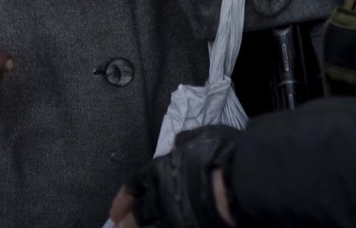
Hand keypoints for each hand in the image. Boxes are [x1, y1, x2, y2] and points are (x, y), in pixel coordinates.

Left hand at [106, 126, 237, 226]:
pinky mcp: (188, 227)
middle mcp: (162, 195)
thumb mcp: (202, 137)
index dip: (123, 199)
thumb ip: (186, 141)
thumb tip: (176, 143)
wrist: (240, 181)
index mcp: (161, 170)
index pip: (133, 185)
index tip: (115, 210)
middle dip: (126, 222)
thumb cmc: (221, 154)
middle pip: (138, 213)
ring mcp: (174, 216)